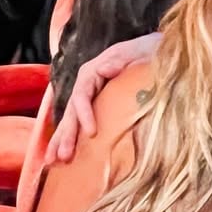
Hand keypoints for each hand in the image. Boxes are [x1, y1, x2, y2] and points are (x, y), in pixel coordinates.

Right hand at [44, 32, 162, 163]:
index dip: (84, 113)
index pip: (82, 94)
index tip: (91, 133)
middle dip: (66, 134)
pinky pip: (79, 123)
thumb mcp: (140, 50)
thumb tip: (103, 69)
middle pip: (72, 110)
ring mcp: (90, 95)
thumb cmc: (151, 51)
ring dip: (62, 140)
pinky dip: (70, 138)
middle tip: (61, 157)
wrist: (159, 51)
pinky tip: (62, 157)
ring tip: (53, 161)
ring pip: (71, 119)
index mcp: (94, 70)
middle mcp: (87, 83)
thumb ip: (121, 59)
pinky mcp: (97, 106)